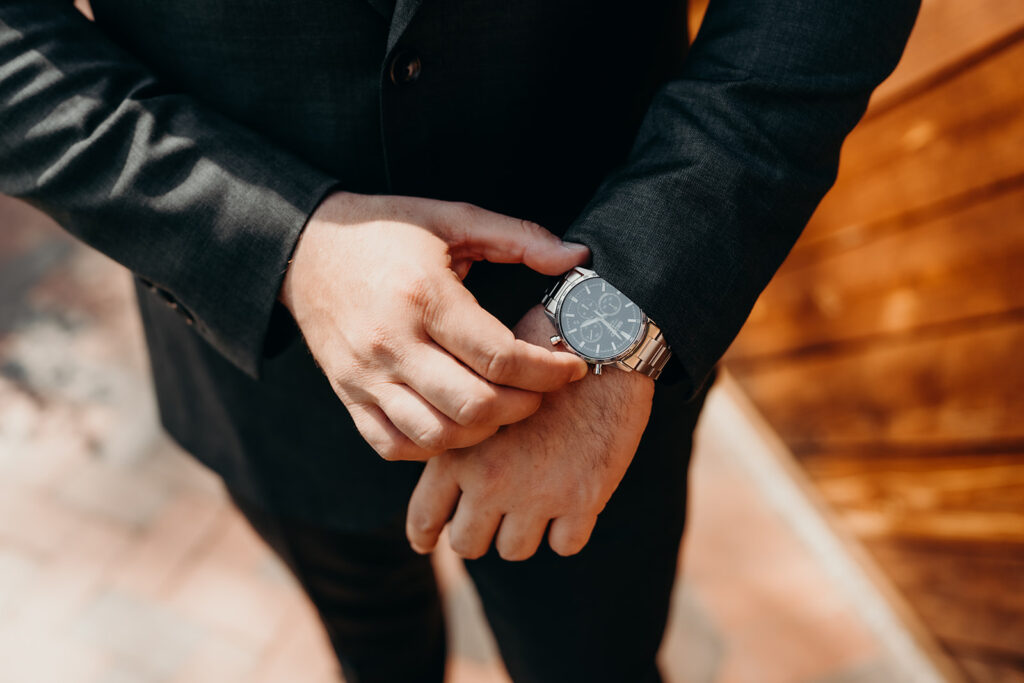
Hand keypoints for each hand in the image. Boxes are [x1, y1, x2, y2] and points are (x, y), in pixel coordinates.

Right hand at [279, 192, 589, 460]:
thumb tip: (577, 258)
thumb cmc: (388, 230)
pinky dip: (433, 446)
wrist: (305, 248)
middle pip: (473, 405)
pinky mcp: (347, 395)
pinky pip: (393, 446)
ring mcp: (364, 376)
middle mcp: (391, 342)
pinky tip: (456, 422)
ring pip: (436, 434)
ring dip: (482, 432)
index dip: (548, 371)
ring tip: (503, 408)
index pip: (499, 357)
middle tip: (541, 392)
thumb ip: (519, 237)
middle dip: (523, 407)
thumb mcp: (453, 219)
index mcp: (424, 296)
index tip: (571, 367)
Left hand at [405, 304, 654, 559]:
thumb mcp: (479, 386)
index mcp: (459, 452)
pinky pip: (566, 545)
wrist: (599, 341)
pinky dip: (566, 531)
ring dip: (521, 532)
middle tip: (490, 518)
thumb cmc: (537, 350)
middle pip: (467, 543)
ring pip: (514, 549)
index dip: (423, 535)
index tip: (426, 543)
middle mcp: (492, 481)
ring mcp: (539, 495)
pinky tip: (570, 507)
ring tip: (532, 507)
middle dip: (476, 532)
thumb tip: (451, 468)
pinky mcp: (584, 499)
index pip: (426, 515)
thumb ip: (463, 434)